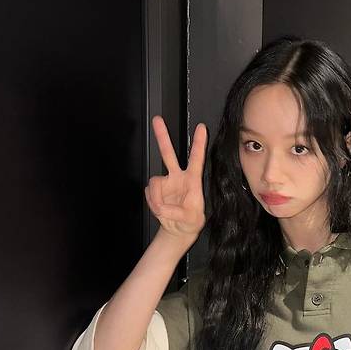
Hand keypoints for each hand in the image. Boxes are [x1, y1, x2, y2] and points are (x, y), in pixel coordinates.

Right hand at [145, 116, 207, 241]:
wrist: (178, 230)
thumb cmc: (191, 222)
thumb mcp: (192, 219)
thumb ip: (177, 213)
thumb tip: (162, 206)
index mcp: (193, 181)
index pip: (196, 159)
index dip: (198, 143)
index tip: (201, 128)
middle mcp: (178, 177)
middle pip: (169, 154)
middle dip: (163, 137)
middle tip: (157, 119)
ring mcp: (165, 183)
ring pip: (154, 182)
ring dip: (156, 198)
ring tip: (162, 210)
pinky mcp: (155, 190)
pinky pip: (149, 193)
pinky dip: (152, 203)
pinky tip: (159, 209)